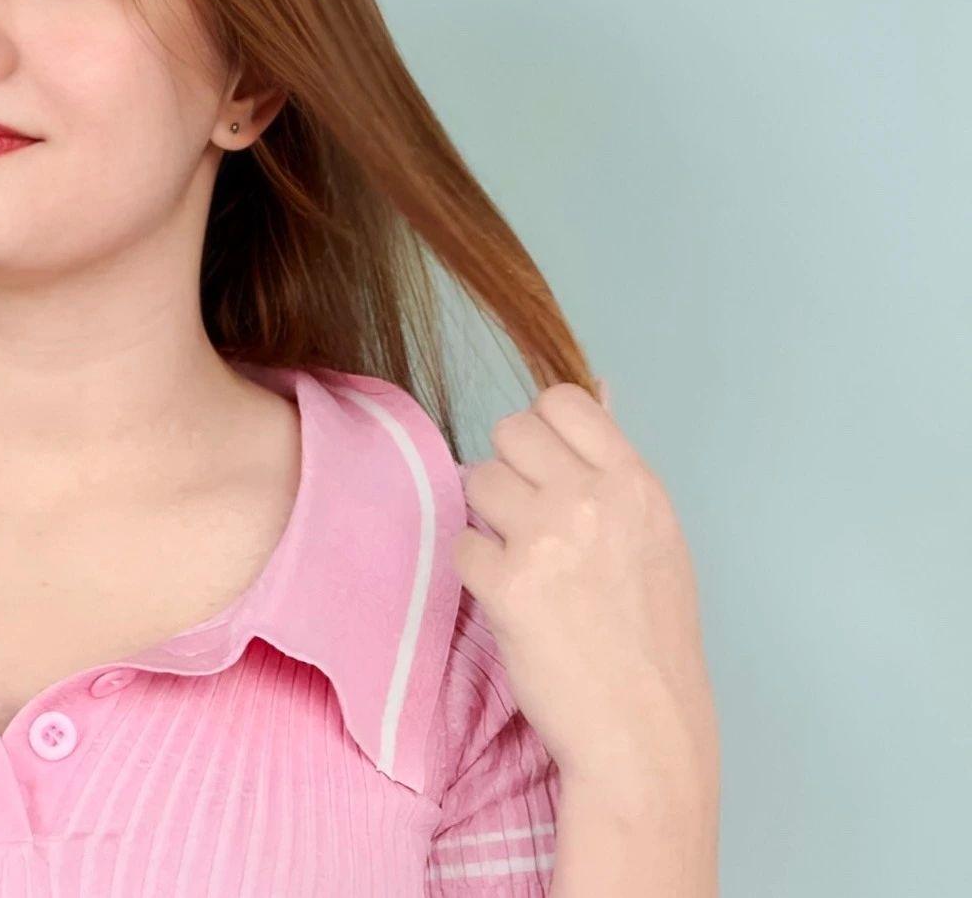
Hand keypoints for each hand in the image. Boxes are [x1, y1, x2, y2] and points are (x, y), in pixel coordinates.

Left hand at [451, 380, 718, 803]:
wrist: (642, 729)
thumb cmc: (649, 636)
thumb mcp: (654, 534)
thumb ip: (613, 464)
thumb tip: (597, 386)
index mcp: (634, 483)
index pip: (563, 400)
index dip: (542, 428)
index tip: (547, 468)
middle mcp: (591, 499)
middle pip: (508, 431)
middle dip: (509, 469)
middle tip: (527, 520)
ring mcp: (546, 538)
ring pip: (476, 481)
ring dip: (488, 519)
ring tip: (523, 564)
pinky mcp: (506, 584)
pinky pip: (461, 543)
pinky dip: (477, 570)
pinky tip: (510, 600)